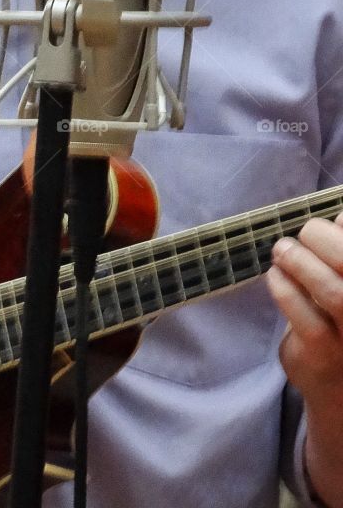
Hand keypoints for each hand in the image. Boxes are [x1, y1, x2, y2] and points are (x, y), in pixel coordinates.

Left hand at [267, 211, 342, 506]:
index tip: (333, 221)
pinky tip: (275, 276)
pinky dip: (284, 288)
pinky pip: (304, 316)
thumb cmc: (342, 327)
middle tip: (304, 233)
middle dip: (324, 239)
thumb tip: (339, 216)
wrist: (339, 395)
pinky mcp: (324, 355)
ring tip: (282, 250)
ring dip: (301, 262)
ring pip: (334, 292)